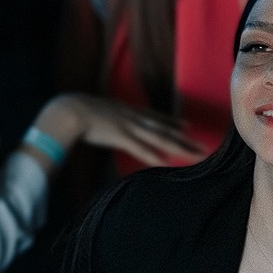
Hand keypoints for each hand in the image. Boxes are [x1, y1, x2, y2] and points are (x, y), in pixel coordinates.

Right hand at [34, 93, 203, 169]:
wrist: (68, 109)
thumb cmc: (78, 111)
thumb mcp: (97, 110)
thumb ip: (105, 117)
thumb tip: (104, 121)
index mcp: (128, 111)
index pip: (155, 118)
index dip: (172, 122)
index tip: (187, 126)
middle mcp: (133, 118)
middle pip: (164, 130)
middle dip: (185, 139)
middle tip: (204, 146)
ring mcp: (128, 127)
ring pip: (159, 139)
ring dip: (179, 148)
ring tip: (196, 155)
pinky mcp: (120, 137)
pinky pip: (140, 148)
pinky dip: (154, 155)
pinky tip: (166, 162)